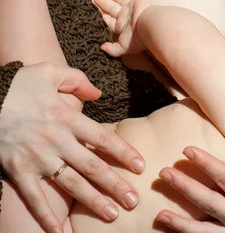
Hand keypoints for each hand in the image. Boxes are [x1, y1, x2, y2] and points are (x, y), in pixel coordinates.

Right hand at [0, 62, 144, 232]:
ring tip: (111, 215)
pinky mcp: (18, 171)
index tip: (140, 165)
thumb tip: (99, 93)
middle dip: (114, 185)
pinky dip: (47, 217)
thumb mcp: (50, 72)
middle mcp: (55, 139)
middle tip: (133, 200)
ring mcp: (37, 157)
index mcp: (66, 116)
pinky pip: (35, 198)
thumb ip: (77, 80)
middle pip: (91, 166)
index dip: (123, 152)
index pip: (102, 137)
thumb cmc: (19, 84)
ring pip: (71, 184)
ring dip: (93, 201)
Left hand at [94, 0, 150, 56]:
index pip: (110, 22)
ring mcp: (132, 8)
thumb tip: (101, 47)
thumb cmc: (136, 37)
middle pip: (112, 9)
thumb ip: (112, 49)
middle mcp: (126, 17)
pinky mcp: (139, 0)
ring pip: (121, 1)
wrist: (149, 25)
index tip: (98, 14)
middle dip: (104, 4)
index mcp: (121, 27)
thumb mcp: (122, 47)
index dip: (104, 19)